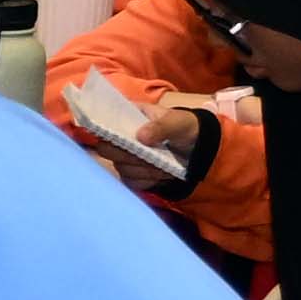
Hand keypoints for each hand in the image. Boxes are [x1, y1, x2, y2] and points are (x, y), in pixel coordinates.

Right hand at [70, 95, 207, 190]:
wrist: (197, 149)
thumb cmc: (185, 128)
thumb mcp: (178, 123)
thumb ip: (161, 127)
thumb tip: (140, 136)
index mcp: (127, 117)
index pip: (103, 121)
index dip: (102, 129)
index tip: (116, 138)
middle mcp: (121, 137)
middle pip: (106, 149)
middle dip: (126, 156)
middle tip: (148, 156)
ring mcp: (125, 157)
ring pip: (120, 168)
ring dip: (142, 170)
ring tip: (162, 166)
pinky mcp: (132, 174)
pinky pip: (131, 182)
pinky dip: (147, 180)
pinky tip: (161, 174)